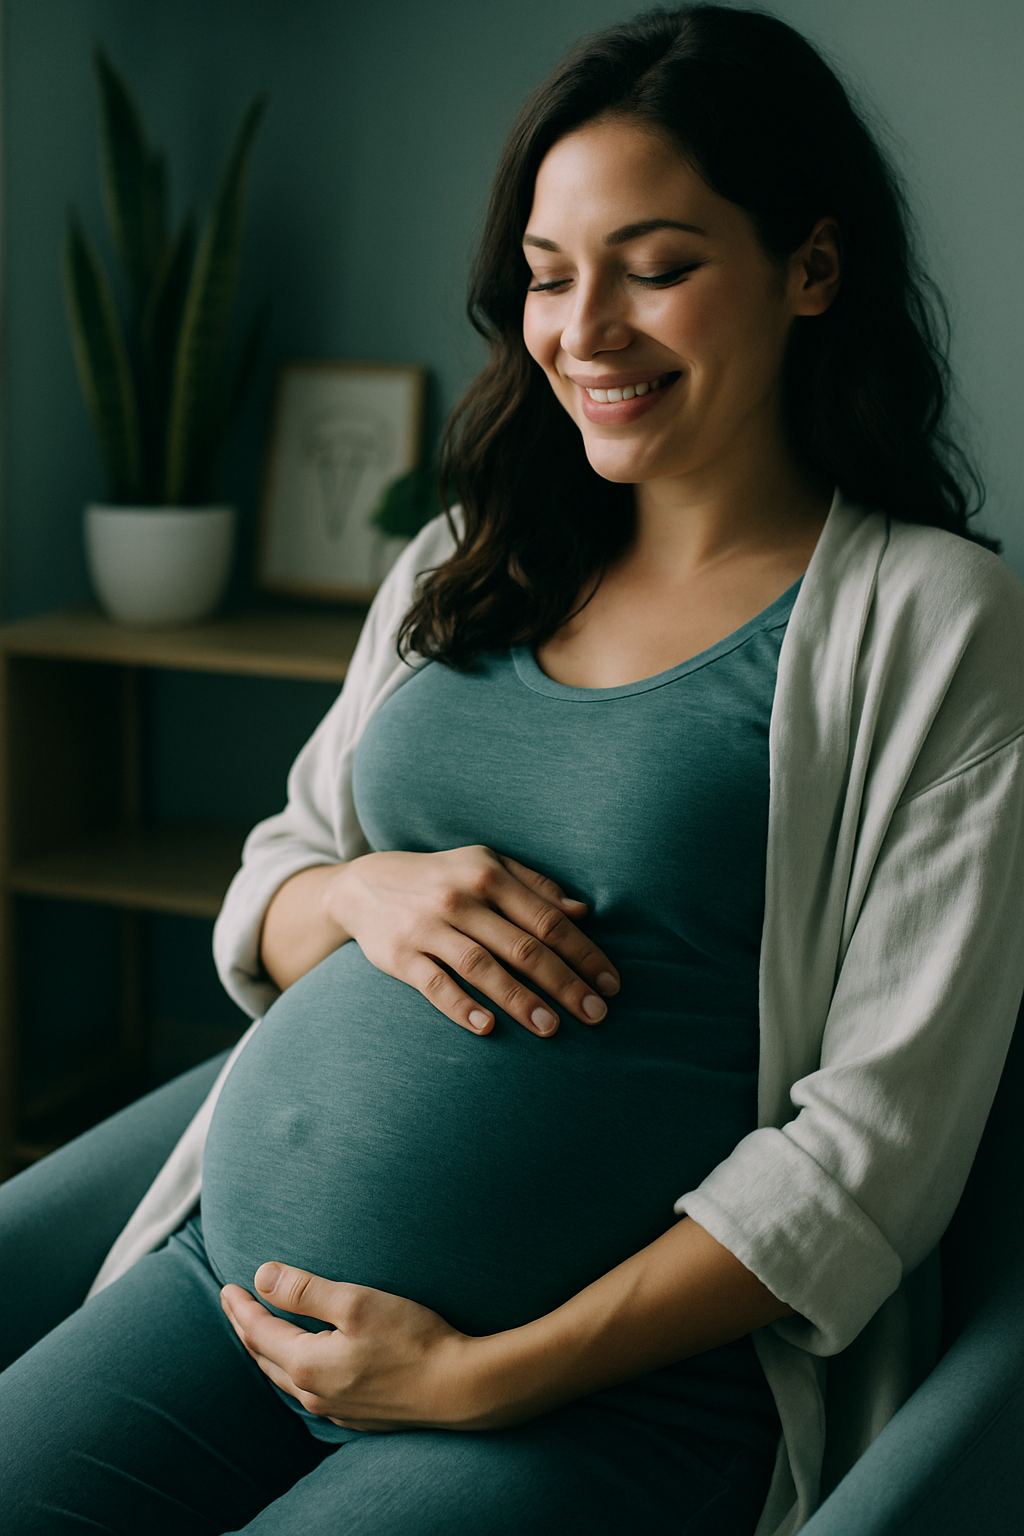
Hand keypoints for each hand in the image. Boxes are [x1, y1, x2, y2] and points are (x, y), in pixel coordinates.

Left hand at [220, 1264, 484, 1432]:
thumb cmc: (412, 1339)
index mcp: (308, 1365)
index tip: (226, 1287)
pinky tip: (303, 1363)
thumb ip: (305, 1290)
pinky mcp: (357, 1415)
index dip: (241, 1307)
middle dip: (247, 1329)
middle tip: (234, 1304)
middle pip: (266, 1359)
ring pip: (286, 1379)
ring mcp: (336, 1409)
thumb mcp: (356, 1302)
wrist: (459, 1388)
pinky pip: (310, 1391)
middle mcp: (315, 1394)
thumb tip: (261, 1276)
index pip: (259, 1332)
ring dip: (268, 1352)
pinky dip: (294, 1370)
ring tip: (259, 1332)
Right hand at [325, 845, 618, 1037]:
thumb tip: (583, 912)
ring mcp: (428, 927)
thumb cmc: (441, 877)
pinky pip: (434, 985)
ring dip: (520, 1000)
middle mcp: (461, 898)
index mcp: (489, 874)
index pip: (548, 919)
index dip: (583, 953)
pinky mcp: (399, 955)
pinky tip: (487, 1028)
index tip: (610, 984)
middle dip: (564, 983)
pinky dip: (461, 1006)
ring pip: (482, 967)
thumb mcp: (485, 864)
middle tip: (595, 1015)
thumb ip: (535, 886)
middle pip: (522, 946)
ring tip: (551, 1028)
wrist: (363, 884)